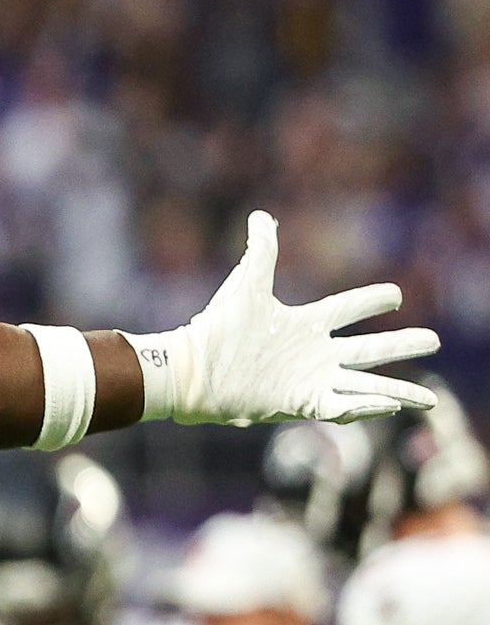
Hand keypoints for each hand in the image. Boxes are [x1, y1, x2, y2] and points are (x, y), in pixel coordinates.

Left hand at [130, 211, 437, 426]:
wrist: (192, 371)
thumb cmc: (217, 330)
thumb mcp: (246, 286)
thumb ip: (261, 253)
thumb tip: (261, 216)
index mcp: (304, 325)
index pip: (346, 309)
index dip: (370, 301)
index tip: (396, 294)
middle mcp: (313, 354)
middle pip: (368, 349)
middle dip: (401, 345)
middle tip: (432, 340)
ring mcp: (310, 380)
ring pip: (365, 385)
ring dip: (396, 390)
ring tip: (427, 399)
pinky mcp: (301, 404)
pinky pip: (342, 408)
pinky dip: (367, 408)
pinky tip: (391, 406)